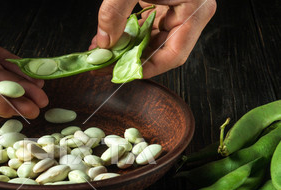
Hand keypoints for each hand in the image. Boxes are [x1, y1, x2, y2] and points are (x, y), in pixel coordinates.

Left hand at [90, 0, 216, 77]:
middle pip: (160, 50)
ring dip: (127, 49)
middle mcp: (190, 12)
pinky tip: (112, 38)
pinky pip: (148, 25)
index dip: (146, 69)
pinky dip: (129, 33)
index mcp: (194, 10)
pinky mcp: (167, 2)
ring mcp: (179, 7)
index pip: (173, 55)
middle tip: (105, 66)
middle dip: (130, 60)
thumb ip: (115, 13)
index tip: (121, 75)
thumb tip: (104, 43)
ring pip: (152, 40)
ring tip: (103, 54)